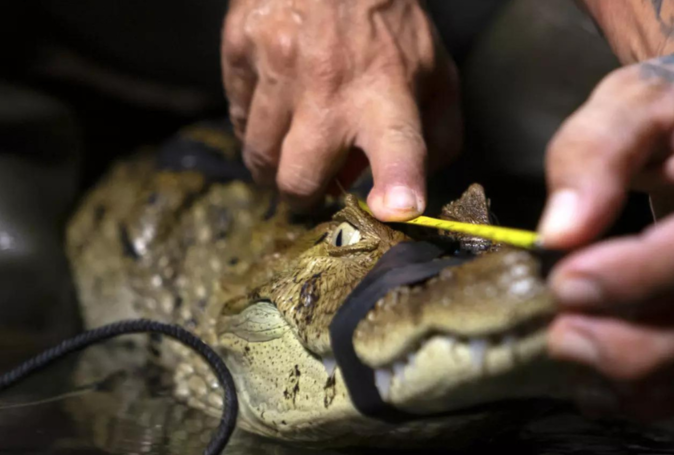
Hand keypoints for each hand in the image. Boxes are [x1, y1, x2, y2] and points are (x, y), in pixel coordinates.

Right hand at [222, 0, 460, 219]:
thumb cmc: (391, 28)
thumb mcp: (436, 76)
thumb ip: (433, 140)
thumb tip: (405, 196)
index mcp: (390, 94)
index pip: (399, 145)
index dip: (398, 182)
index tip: (395, 208)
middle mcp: (332, 85)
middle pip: (300, 178)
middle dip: (304, 196)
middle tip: (313, 184)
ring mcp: (280, 66)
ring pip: (259, 155)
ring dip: (274, 165)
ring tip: (293, 144)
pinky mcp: (241, 49)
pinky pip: (237, 117)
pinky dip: (254, 124)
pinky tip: (277, 105)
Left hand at [539, 41, 673, 420]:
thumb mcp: (634, 97)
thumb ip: (592, 153)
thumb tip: (560, 234)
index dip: (646, 272)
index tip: (567, 284)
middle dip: (633, 338)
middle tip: (558, 333)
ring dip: (634, 370)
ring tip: (568, 347)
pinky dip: (652, 385)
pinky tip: (597, 382)